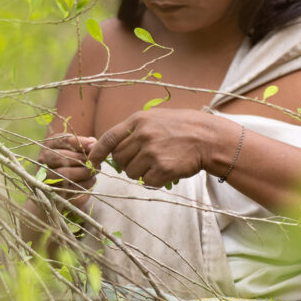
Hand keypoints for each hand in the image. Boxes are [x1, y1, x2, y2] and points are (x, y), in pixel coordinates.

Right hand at [37, 133, 97, 204]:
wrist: (64, 184)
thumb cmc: (74, 161)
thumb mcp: (78, 149)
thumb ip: (85, 145)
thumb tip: (93, 144)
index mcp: (49, 145)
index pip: (61, 140)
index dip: (79, 142)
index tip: (93, 145)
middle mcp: (43, 160)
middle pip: (60, 158)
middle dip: (81, 159)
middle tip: (96, 162)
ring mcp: (45, 177)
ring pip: (64, 174)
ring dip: (83, 172)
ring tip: (94, 171)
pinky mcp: (53, 191)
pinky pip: (69, 188)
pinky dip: (84, 184)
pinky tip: (92, 180)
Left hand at [89, 109, 212, 187]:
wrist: (208, 138)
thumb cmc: (183, 127)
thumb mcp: (156, 118)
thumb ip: (134, 129)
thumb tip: (113, 146)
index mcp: (138, 120)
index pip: (108, 138)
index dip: (97, 152)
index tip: (92, 161)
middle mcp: (142, 135)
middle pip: (119, 159)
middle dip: (127, 163)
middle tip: (144, 160)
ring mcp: (152, 152)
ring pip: (131, 173)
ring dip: (140, 173)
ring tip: (157, 164)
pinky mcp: (162, 169)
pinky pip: (146, 182)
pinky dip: (153, 181)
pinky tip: (165, 171)